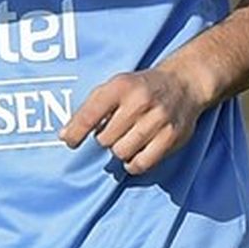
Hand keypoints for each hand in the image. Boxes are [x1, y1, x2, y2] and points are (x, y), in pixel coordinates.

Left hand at [60, 67, 209, 174]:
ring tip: (127, 138)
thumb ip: (90, 109)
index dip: (75, 133)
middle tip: (116, 129)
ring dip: (120, 150)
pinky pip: (141, 163)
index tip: (69, 142)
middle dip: (105, 138)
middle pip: (104, 139)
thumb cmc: (139, 88)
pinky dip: (133, 164)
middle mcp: (139, 101)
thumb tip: (65, 137)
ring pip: (121, 152)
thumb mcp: (114, 87)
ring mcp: (157, 119)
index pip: (89, 115)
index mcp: (119, 86)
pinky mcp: (171, 136)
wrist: (183, 83)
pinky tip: (134, 154)